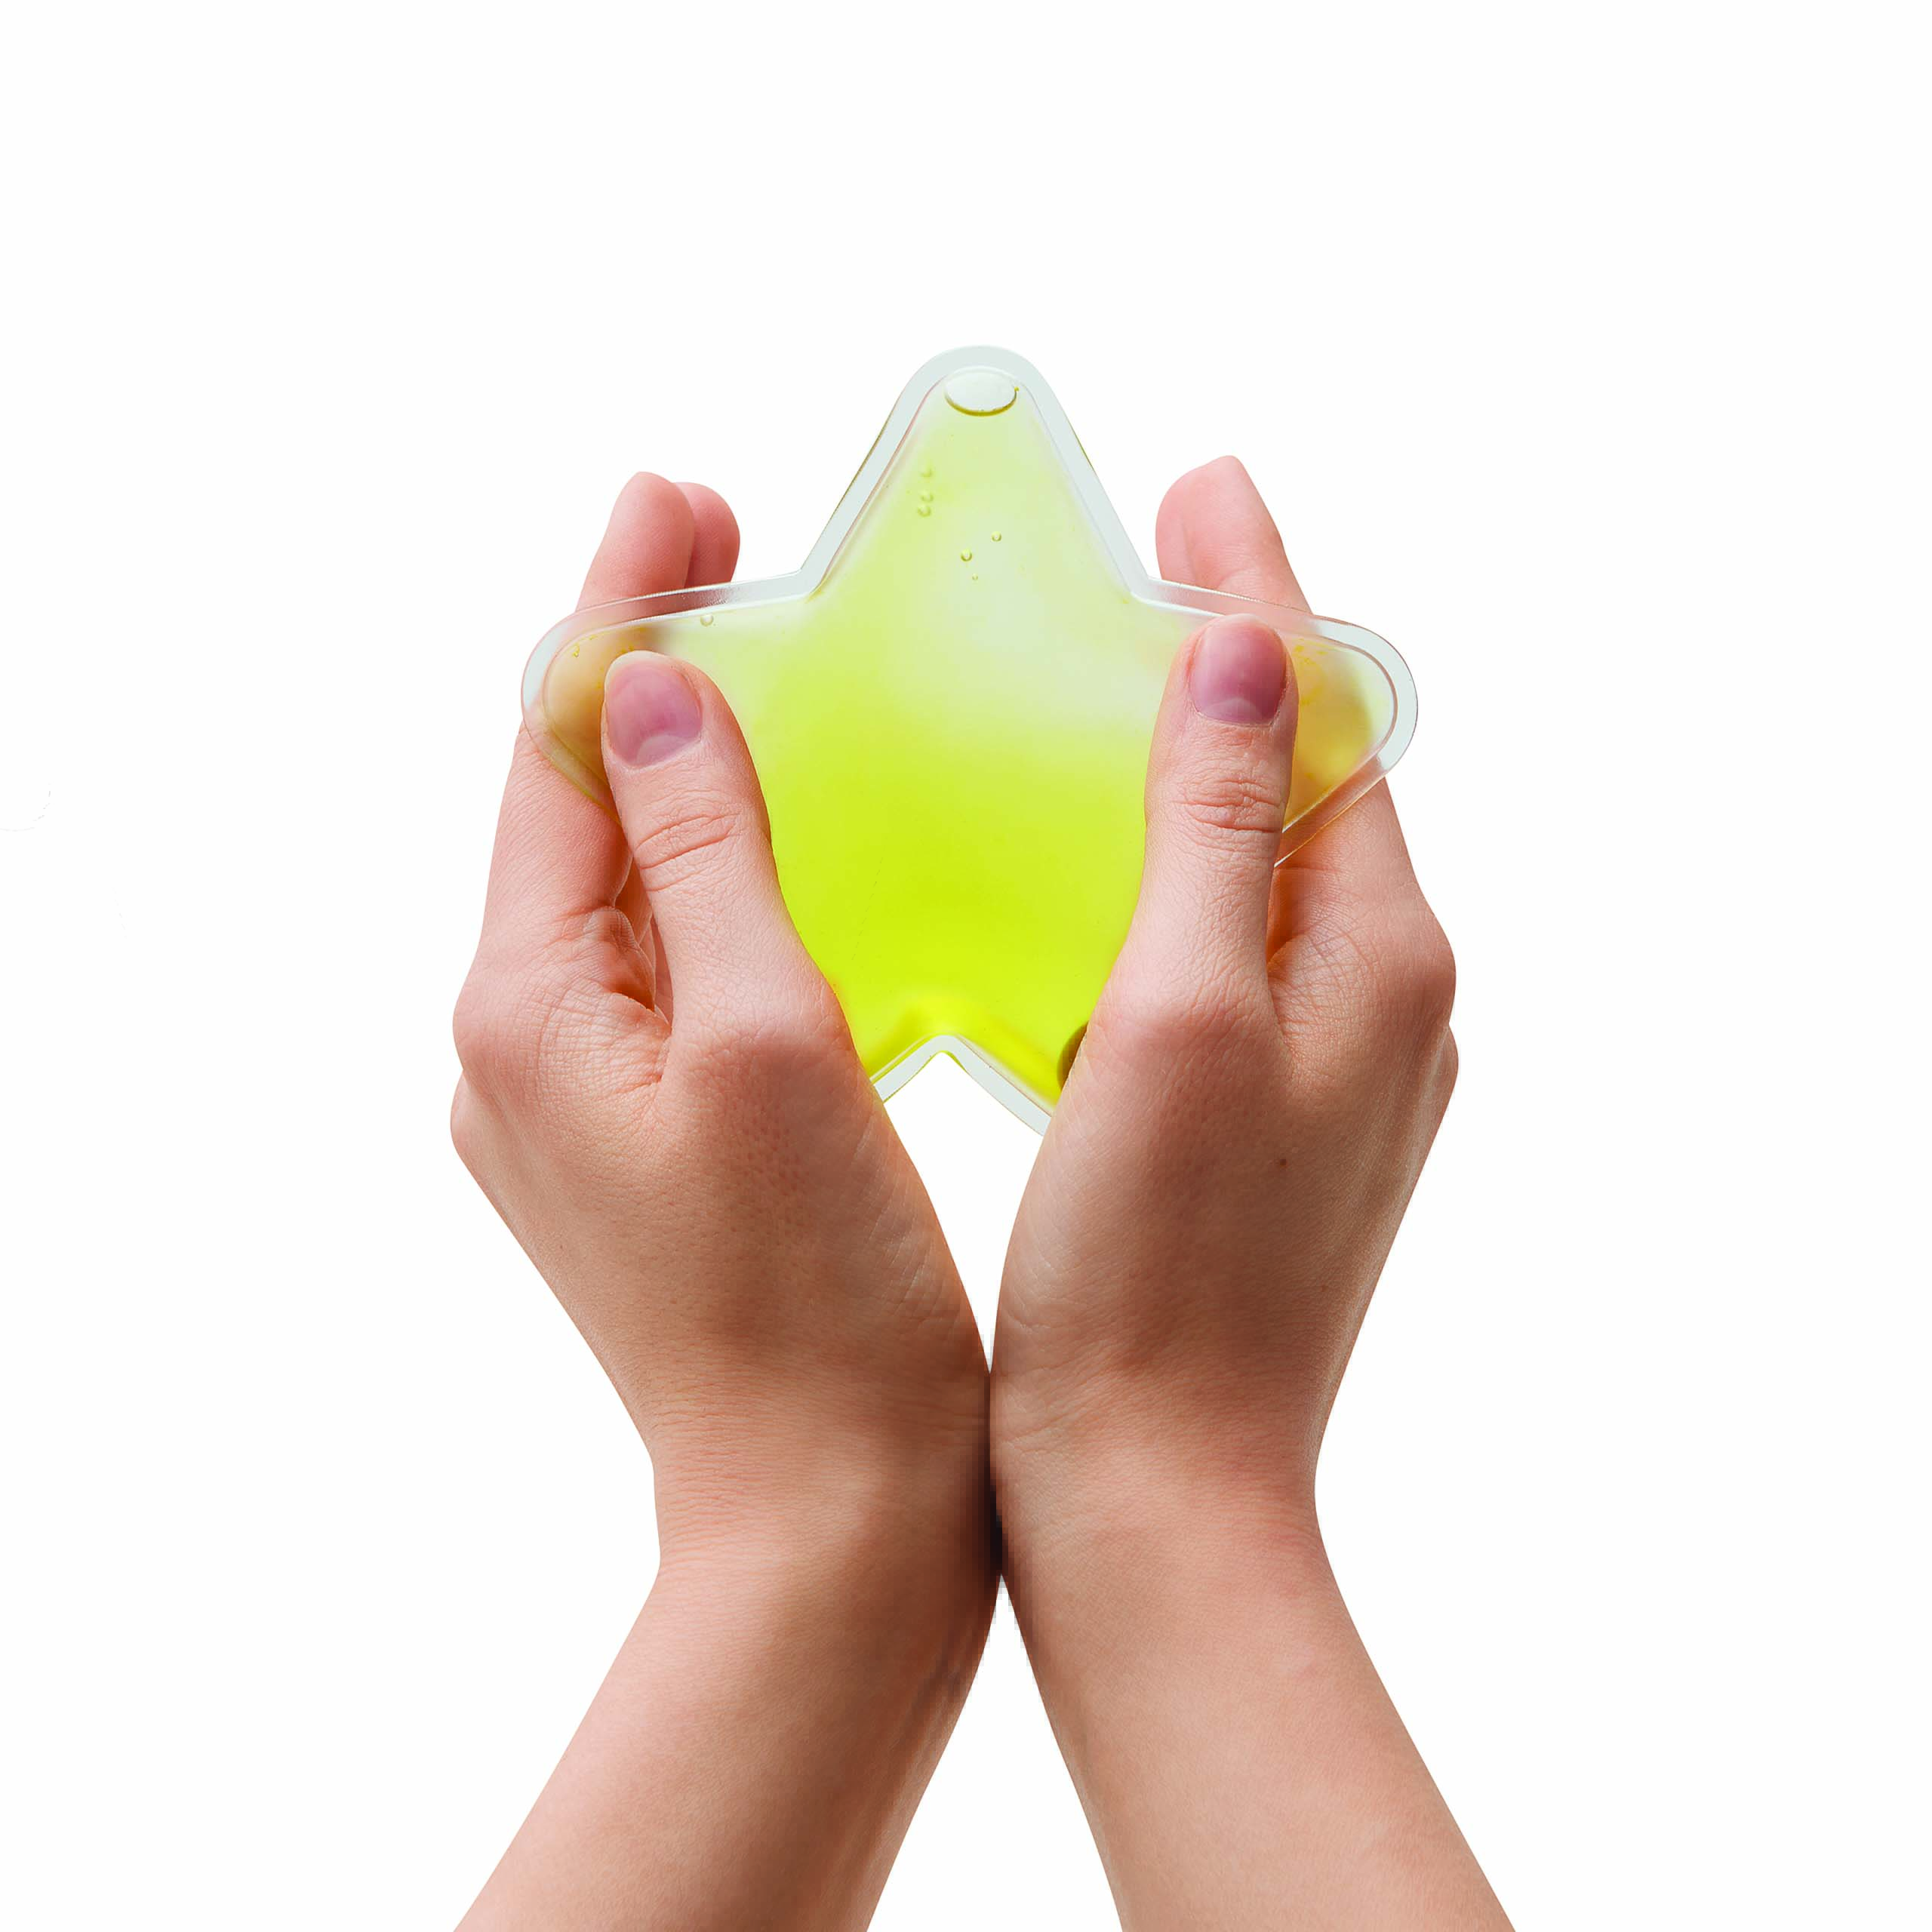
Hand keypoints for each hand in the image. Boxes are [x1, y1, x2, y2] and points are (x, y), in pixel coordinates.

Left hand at [452, 475, 994, 1930]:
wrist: (825, 1521)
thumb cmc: (815, 1303)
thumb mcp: (766, 1042)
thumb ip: (701, 853)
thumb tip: (647, 686)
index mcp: (532, 1004)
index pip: (551, 750)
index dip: (614, 610)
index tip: (680, 497)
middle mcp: (525, 1043)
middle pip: (571, 808)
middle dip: (641, 671)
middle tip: (727, 548)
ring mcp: (576, 1098)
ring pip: (622, 886)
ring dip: (682, 772)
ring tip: (764, 670)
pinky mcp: (639, 1141)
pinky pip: (664, 965)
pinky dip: (717, 878)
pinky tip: (794, 850)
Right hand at [991, 458, 1504, 1927]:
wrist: (1154, 1492)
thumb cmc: (1155, 1279)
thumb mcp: (1182, 1020)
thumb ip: (1219, 827)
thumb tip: (1243, 645)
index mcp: (1377, 957)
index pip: (1332, 723)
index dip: (1263, 598)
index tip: (1201, 489)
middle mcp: (1377, 999)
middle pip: (1311, 782)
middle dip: (1238, 664)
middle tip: (1147, 563)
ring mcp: (1326, 1062)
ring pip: (1264, 866)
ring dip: (1196, 768)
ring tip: (1106, 684)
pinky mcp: (1263, 1116)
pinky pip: (1224, 948)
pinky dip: (1164, 878)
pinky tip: (1083, 868)